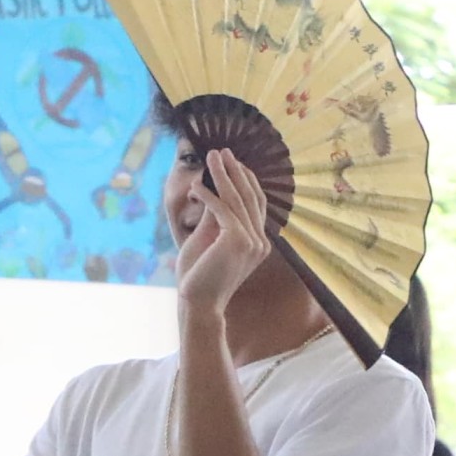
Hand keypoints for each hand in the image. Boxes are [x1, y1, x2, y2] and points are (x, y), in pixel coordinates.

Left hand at [173, 149, 273, 314]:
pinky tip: (194, 186)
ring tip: (212, 156)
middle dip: (235, 170)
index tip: (232, 162)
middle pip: (250, 196)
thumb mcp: (209, 240)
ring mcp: (252, 242)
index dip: (246, 180)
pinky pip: (222, 209)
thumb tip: (215, 189)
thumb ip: (217, 217)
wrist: (198, 304)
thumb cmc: (200, 276)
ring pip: (237, 199)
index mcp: (259, 243)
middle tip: (222, 151)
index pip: (256, 203)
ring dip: (222, 174)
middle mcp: (261, 242)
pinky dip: (207, 195)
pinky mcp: (237, 241)